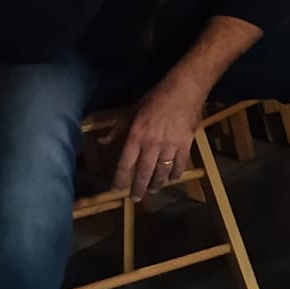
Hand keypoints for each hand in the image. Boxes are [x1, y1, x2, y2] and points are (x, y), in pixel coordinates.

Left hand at [109, 72, 204, 200]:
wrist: (184, 89)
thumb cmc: (155, 98)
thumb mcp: (132, 111)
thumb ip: (118, 129)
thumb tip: (102, 141)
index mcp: (136, 136)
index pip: (125, 164)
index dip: (120, 179)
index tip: (116, 189)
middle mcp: (151, 145)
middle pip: (143, 172)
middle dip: (138, 188)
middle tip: (135, 198)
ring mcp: (170, 146)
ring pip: (162, 171)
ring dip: (157, 183)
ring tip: (153, 190)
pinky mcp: (186, 144)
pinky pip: (180, 164)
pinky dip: (176, 173)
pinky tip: (173, 178)